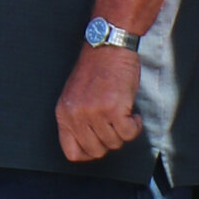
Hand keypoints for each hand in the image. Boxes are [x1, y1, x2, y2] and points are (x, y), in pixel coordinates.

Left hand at [55, 41, 143, 164]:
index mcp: (64, 113)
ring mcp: (94, 112)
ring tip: (124, 114)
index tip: (100, 143)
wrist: (108, 45)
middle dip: (110, 141)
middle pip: (96, 151)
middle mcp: (76, 115)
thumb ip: (78, 119)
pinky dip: (135, 126)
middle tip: (115, 125)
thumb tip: (91, 143)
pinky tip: (133, 114)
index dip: (89, 153)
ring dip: (124, 131)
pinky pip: (128, 133)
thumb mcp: (76, 96)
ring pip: (114, 143)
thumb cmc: (96, 69)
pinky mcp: (114, 108)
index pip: (72, 152)